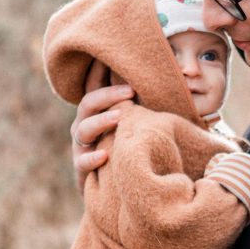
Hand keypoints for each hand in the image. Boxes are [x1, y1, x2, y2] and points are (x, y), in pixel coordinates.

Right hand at [70, 59, 133, 192]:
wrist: (120, 190)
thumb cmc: (131, 150)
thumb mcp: (135, 126)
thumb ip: (141, 106)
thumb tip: (168, 77)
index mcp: (97, 112)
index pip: (94, 86)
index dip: (99, 70)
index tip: (114, 58)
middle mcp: (84, 125)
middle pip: (88, 103)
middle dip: (108, 95)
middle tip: (130, 91)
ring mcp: (81, 147)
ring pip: (83, 130)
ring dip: (101, 122)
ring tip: (119, 118)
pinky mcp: (82, 170)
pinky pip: (82, 162)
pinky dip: (92, 159)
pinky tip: (105, 155)